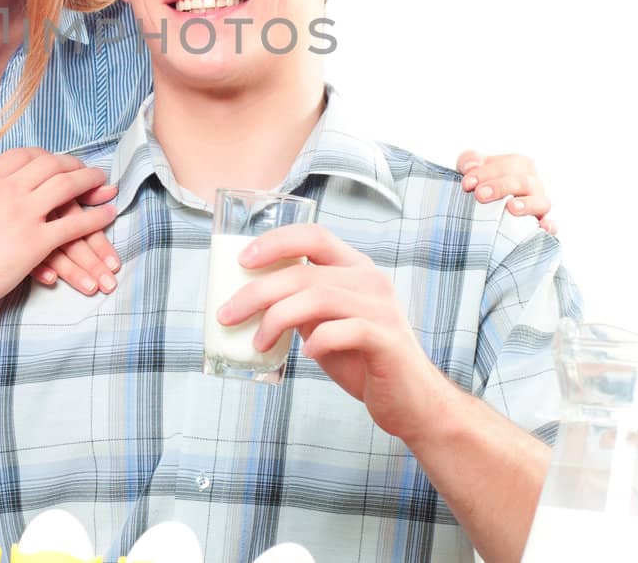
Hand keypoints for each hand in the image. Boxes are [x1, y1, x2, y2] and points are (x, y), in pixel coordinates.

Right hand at [0, 148, 116, 323]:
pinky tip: (107, 215)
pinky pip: (73, 225)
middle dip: (72, 164)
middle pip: (48, 166)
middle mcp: (3, 189)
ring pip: (66, 188)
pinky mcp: (35, 242)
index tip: (55, 160)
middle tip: (86, 169)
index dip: (44, 156)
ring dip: (90, 183)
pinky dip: (94, 218)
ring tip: (105, 184)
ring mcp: (21, 214)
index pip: (21, 156)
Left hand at [216, 223, 457, 443]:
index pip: (313, 236)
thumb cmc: (361, 360)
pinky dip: (319, 340)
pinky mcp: (388, 341)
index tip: (242, 260)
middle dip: (257, 292)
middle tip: (227, 314)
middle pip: (304, 273)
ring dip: (277, 319)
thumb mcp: (324, 324)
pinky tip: (307, 354)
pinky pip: (345, 330)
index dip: (275, 242)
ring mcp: (382, 309)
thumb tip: (248, 299)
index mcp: (354, 268)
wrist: (410, 402)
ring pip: (318, 297)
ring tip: (258, 342)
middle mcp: (370, 281)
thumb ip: (300, 306)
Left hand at [455, 150, 555, 233]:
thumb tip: (471, 167)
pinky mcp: (540, 224)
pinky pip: (551, 225)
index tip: (467, 183)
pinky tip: (543, 227)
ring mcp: (539, 204)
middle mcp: (533, 183)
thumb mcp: (473, 168)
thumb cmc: (482, 182)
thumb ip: (469, 161)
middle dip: (501, 187)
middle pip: (523, 182)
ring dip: (527, 204)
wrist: (486, 205)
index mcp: (519, 165)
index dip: (486, 173)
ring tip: (511, 207)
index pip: (507, 166)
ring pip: (541, 202)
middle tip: (480, 195)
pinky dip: (549, 226)